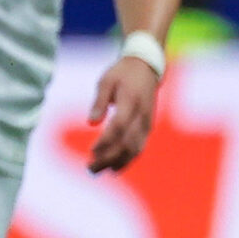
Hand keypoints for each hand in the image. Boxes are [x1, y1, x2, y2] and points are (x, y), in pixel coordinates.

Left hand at [86, 54, 159, 172]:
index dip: (106, 141)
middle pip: (127, 143)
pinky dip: (127, 159)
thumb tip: (91, 123)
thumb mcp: (106, 81)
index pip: (118, 126)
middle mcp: (141, 115)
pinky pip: (139, 147)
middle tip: (90, 168)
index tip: (91, 151)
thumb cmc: (122, 73)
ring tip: (99, 171)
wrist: (147, 67)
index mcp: (130, 101)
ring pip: (135, 149)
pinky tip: (114, 167)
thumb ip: (99, 102)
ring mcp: (146, 122)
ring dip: (117, 163)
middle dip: (109, 158)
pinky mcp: (148, 126)